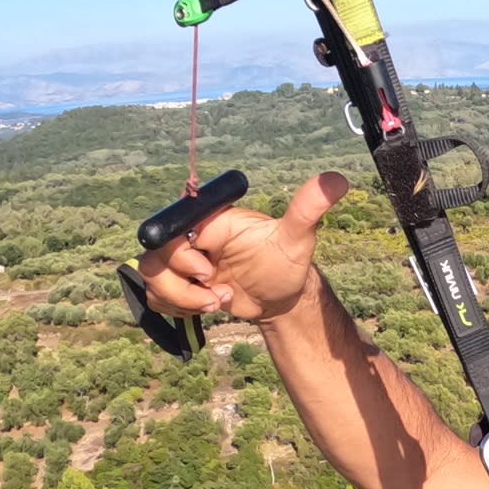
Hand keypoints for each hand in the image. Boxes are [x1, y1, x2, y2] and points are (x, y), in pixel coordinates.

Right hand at [134, 170, 352, 326]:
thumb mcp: (297, 239)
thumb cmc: (286, 263)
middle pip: (154, 258)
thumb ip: (307, 210)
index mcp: (210, 219)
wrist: (279, 295)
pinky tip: (207, 307)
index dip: (183, 258)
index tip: (209, 273)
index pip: (170, 232)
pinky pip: (156, 296)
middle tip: (218, 293)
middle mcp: (190, 235)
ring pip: (151, 279)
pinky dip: (178, 308)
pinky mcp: (177, 281)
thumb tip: (337, 180)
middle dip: (183, 287)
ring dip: (182, 301)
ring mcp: (181, 260)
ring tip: (216, 302)